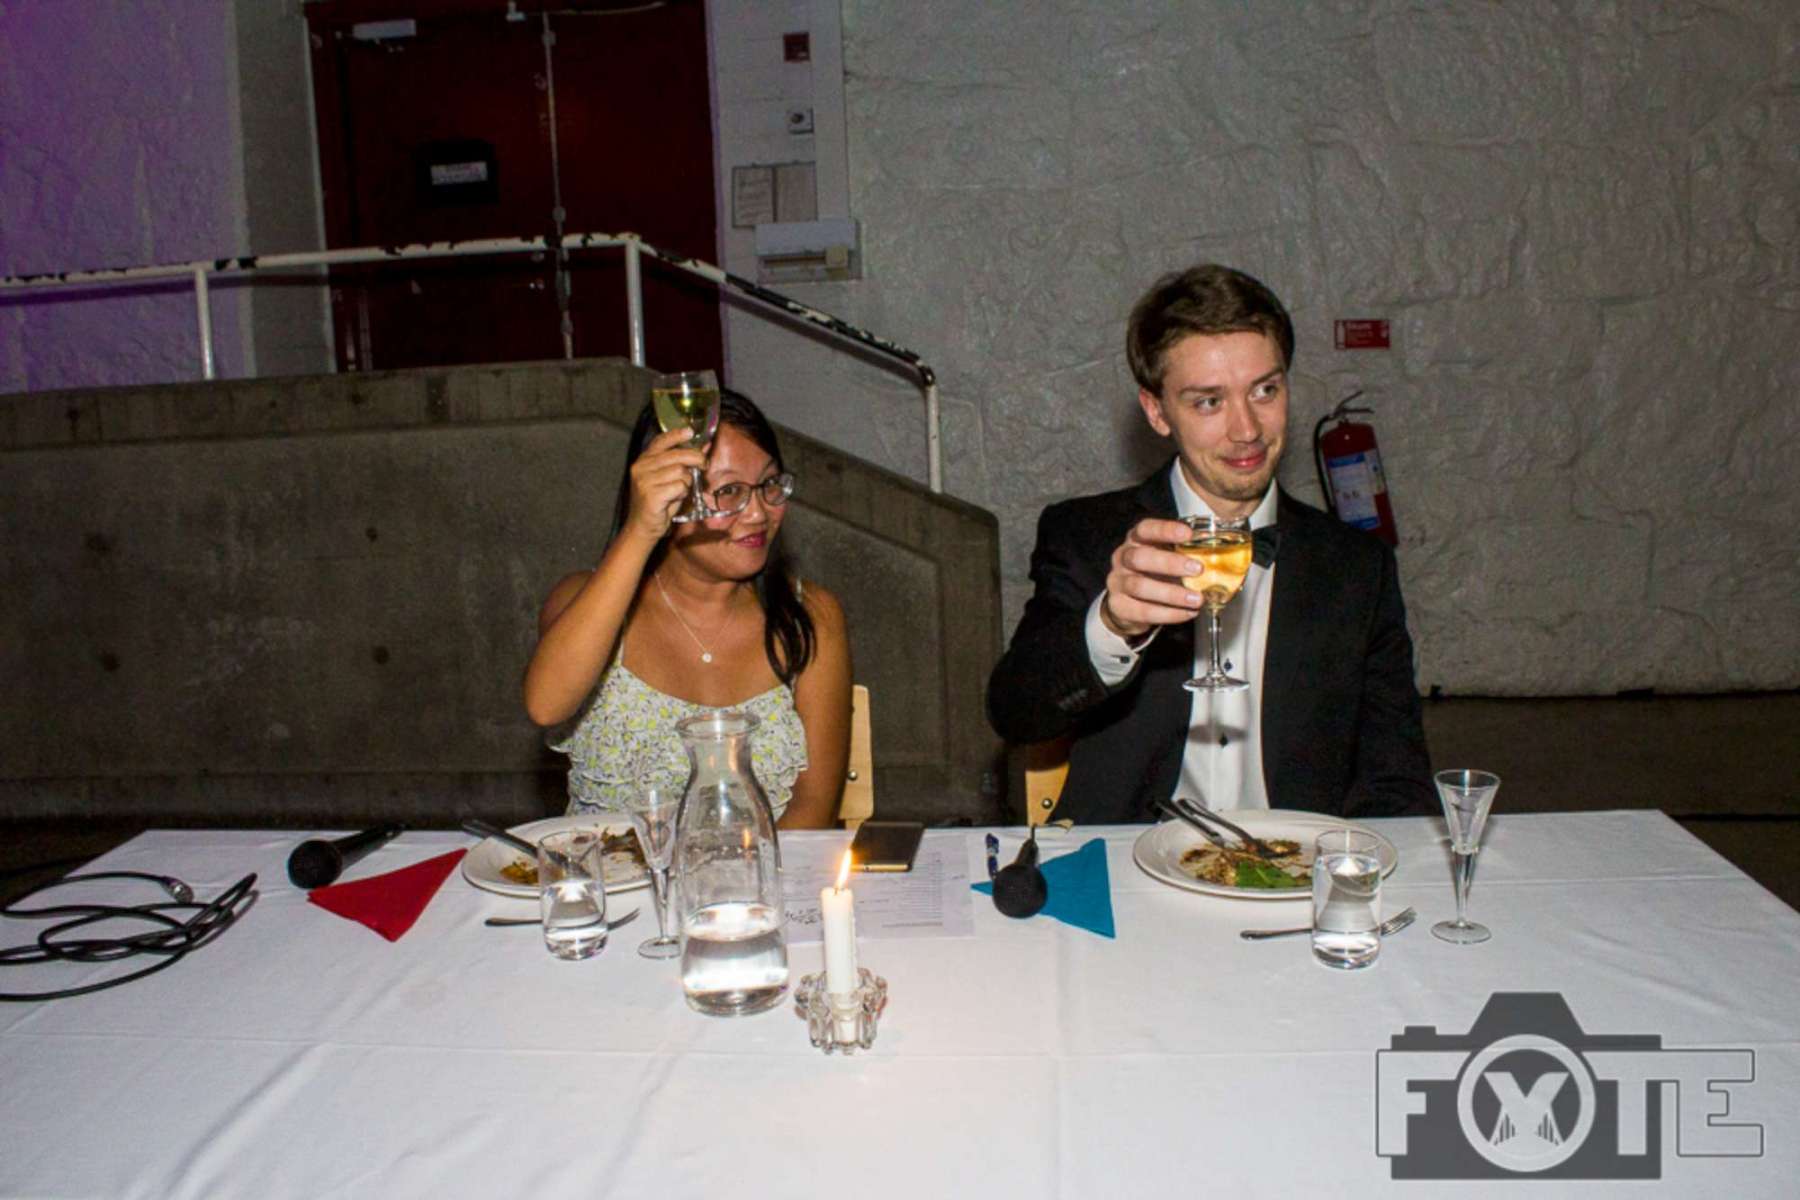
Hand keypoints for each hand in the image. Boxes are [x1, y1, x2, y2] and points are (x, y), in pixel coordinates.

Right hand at [625, 427, 708, 540]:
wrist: (643, 526)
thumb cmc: (658, 502)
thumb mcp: (669, 478)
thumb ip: (682, 462)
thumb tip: (703, 447)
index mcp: (643, 460)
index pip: (661, 441)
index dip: (677, 435)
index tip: (690, 431)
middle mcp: (641, 467)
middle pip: (676, 455)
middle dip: (695, 458)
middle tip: (703, 465)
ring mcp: (644, 481)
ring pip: (680, 472)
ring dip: (686, 482)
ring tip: (679, 490)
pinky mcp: (651, 495)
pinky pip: (679, 487)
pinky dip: (682, 493)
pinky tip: (674, 499)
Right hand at [1100, 517, 1202, 638]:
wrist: (1126, 602)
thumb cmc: (1152, 574)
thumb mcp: (1164, 556)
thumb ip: (1183, 553)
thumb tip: (1217, 557)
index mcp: (1136, 540)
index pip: (1146, 529)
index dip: (1166, 530)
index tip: (1188, 534)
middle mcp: (1123, 558)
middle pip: (1140, 557)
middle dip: (1170, 563)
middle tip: (1197, 569)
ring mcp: (1118, 582)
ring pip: (1140, 586)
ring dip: (1172, 594)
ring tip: (1196, 599)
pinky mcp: (1119, 606)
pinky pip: (1143, 611)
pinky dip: (1169, 613)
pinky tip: (1187, 612)